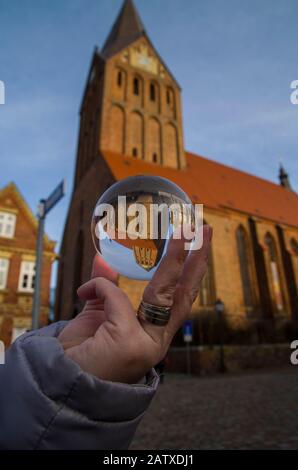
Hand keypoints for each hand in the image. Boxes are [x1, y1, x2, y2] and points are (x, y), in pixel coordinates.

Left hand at [58, 225, 212, 383]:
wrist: (60, 385)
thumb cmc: (82, 355)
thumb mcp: (96, 316)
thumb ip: (105, 290)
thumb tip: (103, 259)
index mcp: (152, 335)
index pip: (177, 299)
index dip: (189, 272)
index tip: (196, 246)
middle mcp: (156, 341)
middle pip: (183, 296)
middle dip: (197, 261)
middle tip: (205, 230)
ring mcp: (146, 344)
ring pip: (165, 293)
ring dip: (175, 259)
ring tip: (185, 232)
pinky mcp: (129, 342)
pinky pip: (114, 298)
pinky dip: (99, 288)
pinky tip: (85, 290)